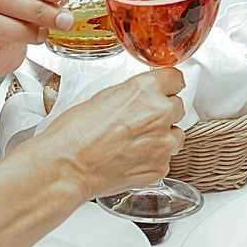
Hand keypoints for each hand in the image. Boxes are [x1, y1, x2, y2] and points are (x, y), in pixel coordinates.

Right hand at [31, 69, 186, 197]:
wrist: (68, 166)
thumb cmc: (75, 133)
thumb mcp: (103, 97)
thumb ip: (132, 94)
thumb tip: (140, 98)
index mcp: (146, 89)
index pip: (175, 79)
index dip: (168, 86)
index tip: (167, 90)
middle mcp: (160, 113)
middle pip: (177, 107)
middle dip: (162, 113)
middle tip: (139, 122)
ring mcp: (163, 142)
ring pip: (175, 135)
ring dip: (161, 137)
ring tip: (134, 143)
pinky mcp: (161, 167)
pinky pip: (166, 159)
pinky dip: (153, 158)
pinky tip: (131, 158)